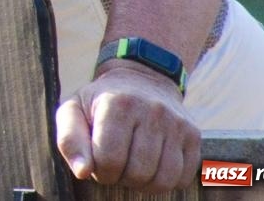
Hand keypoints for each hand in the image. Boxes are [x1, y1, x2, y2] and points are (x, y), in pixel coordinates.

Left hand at [56, 61, 199, 192]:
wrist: (142, 79)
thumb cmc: (101, 102)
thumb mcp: (74, 110)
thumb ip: (69, 140)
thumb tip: (82, 172)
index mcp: (118, 104)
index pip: (109, 160)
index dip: (100, 170)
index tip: (98, 161)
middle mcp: (152, 110)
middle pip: (137, 173)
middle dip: (121, 177)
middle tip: (116, 163)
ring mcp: (176, 123)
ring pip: (162, 180)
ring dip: (143, 183)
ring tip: (132, 166)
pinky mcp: (194, 135)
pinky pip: (182, 178)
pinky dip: (165, 181)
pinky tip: (152, 166)